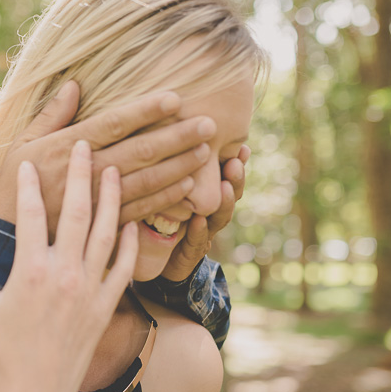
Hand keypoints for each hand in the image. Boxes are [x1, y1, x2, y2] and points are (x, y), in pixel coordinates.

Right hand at [0, 81, 216, 231]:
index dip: (146, 111)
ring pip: (146, 181)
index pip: (114, 124)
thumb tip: (75, 85)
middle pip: (140, 151)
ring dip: (179, 166)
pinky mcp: (101, 225)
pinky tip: (188, 187)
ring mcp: (96, 202)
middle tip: (209, 124)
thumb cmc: (11, 187)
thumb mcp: (21, 145)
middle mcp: (86, 174)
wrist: (5, 237)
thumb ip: (51, 115)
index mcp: (66, 148)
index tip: (175, 97)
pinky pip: (140, 210)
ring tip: (206, 152)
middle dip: (177, 137)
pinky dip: (165, 198)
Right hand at [0, 141, 138, 391]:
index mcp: (30, 271)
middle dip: (80, 174)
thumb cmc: (2, 352)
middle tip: (85, 144)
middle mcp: (64, 274)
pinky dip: (130, 244)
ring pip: (107, 233)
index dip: (31, 184)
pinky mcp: (106, 307)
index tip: (31, 160)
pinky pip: (123, 268)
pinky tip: (133, 223)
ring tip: (114, 170)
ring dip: (112, 198)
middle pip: (77, 212)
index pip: (32, 214)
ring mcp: (89, 290)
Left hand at [160, 145, 249, 281]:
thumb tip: (174, 133)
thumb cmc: (153, 213)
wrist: (147, 258)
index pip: (226, 177)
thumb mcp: (162, 184)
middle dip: (235, 179)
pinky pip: (195, 242)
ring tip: (225, 186)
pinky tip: (198, 220)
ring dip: (223, 202)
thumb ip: (171, 163)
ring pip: (218, 218)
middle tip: (236, 162)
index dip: (237, 163)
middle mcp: (208, 213)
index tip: (243, 148)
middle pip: (228, 195)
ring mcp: (201, 234)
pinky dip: (198, 231)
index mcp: (205, 194)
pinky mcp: (188, 254)